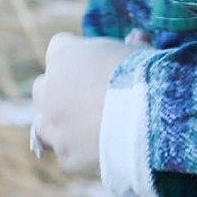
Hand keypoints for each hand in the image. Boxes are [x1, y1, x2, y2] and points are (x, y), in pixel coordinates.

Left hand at [30, 32, 144, 176]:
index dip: (80, 57)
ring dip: (62, 125)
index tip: (99, 65)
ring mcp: (54, 126)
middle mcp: (49, 89)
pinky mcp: (67, 157)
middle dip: (60, 91)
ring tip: (90, 129)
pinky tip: (103, 151)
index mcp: (64, 56)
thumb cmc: (147, 77)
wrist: (153, 122)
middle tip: (89, 97)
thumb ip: (131, 46)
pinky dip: (82, 152)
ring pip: (45, 125)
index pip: (60, 48)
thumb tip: (137, 39)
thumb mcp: (141, 52)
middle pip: (43, 87)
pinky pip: (68, 154)